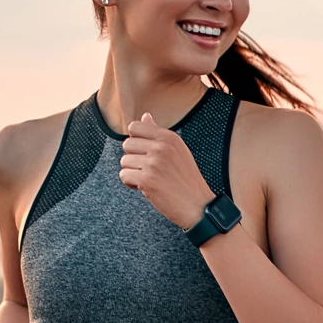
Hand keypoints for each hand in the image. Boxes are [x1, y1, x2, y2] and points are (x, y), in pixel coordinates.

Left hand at [120, 113, 214, 229]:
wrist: (198, 206)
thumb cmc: (187, 181)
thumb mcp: (178, 151)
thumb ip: (159, 133)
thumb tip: (145, 116)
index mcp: (169, 138)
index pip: (135, 127)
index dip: (136, 142)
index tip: (146, 154)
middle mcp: (162, 147)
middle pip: (127, 144)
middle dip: (134, 158)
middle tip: (148, 170)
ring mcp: (154, 163)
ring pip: (124, 161)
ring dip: (133, 172)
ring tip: (149, 179)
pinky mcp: (147, 180)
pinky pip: (124, 175)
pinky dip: (131, 183)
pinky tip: (146, 187)